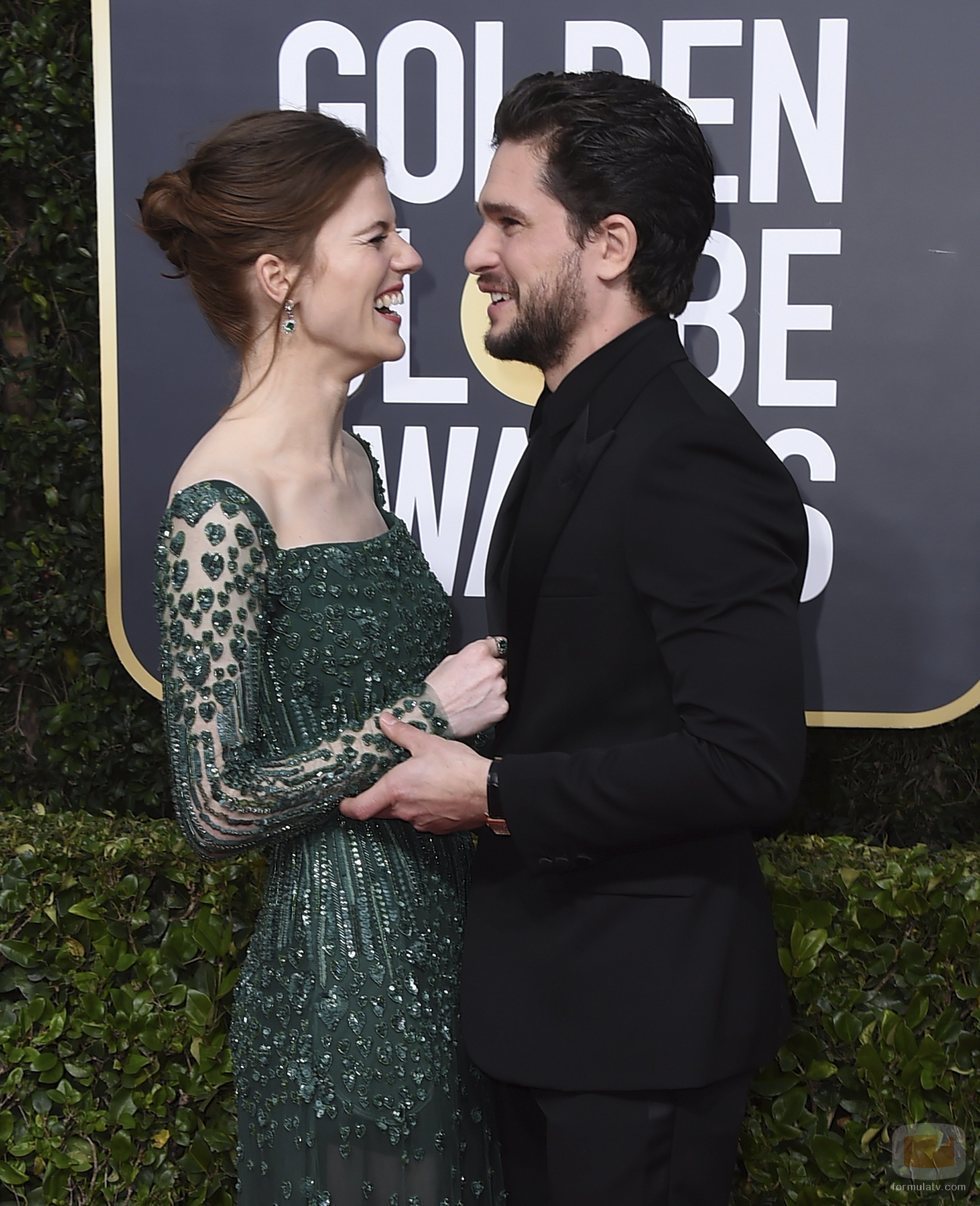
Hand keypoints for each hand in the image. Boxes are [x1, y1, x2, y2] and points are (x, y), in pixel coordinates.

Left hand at [340, 713, 488, 832]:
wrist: (489, 791)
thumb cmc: (458, 768)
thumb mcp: (427, 743)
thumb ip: (402, 733)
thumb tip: (385, 720)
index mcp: (396, 789)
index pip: (360, 808)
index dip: (348, 807)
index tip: (344, 802)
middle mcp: (405, 810)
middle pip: (379, 812)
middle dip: (375, 802)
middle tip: (377, 788)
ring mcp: (422, 821)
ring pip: (402, 815)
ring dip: (402, 803)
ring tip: (413, 785)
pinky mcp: (438, 827)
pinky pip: (422, 819)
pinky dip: (422, 808)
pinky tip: (434, 794)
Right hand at [425, 636, 507, 738]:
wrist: (432, 717)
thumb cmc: (435, 691)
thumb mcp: (448, 661)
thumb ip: (470, 655)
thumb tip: (481, 656)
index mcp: (479, 652)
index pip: (498, 645)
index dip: (493, 651)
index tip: (493, 655)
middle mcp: (492, 668)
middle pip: (501, 665)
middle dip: (491, 672)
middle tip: (475, 683)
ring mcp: (499, 688)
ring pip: (502, 685)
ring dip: (493, 689)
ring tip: (473, 698)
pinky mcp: (501, 706)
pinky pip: (502, 703)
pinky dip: (493, 705)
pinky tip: (476, 708)